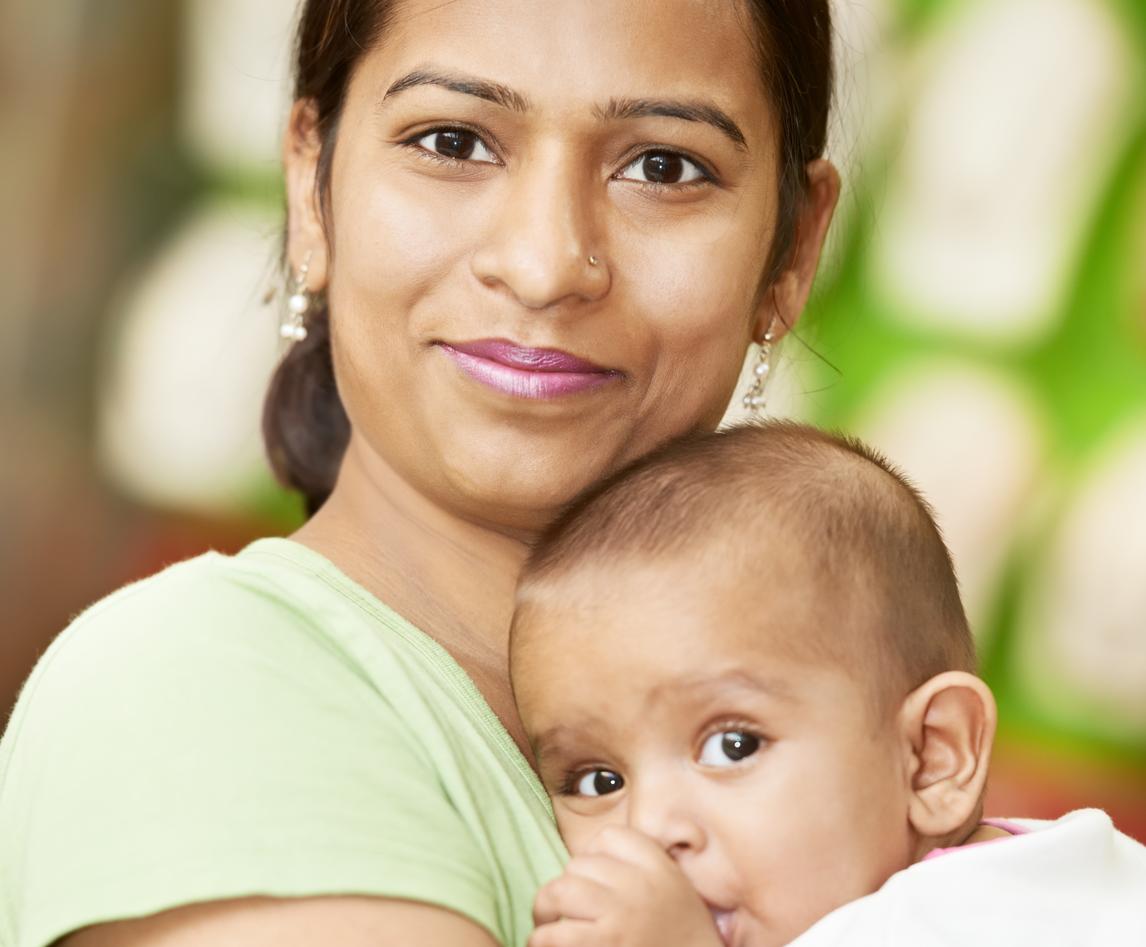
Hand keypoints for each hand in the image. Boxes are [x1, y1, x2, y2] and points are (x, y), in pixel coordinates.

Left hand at [529, 825, 724, 946]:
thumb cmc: (680, 940)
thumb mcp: (675, 890)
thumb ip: (642, 869)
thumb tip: (590, 861)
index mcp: (659, 869)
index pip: (609, 837)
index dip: (593, 855)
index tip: (593, 879)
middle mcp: (638, 887)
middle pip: (578, 864)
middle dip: (566, 886)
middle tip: (563, 908)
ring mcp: (619, 917)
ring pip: (559, 891)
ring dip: (544, 909)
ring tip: (547, 925)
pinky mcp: (602, 946)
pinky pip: (552, 935)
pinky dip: (541, 940)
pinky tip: (546, 945)